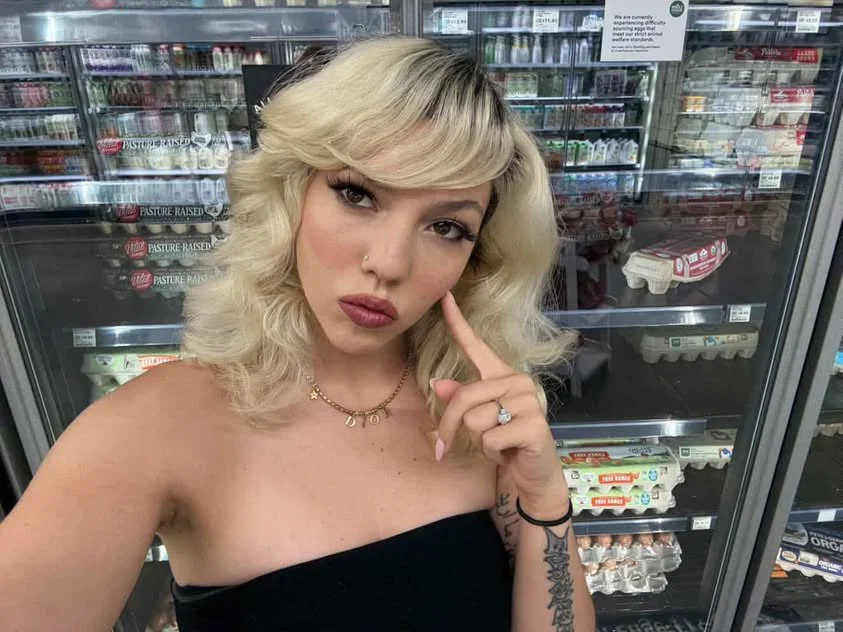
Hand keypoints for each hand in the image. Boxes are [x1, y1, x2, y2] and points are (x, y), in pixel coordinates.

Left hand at [431, 291, 568, 517]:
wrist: (533, 476)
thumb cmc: (505, 444)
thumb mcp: (478, 421)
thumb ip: (460, 400)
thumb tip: (438, 384)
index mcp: (501, 375)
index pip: (476, 345)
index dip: (457, 323)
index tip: (444, 296)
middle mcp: (517, 382)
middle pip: (464, 397)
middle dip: (449, 427)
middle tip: (446, 448)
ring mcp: (528, 401)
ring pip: (474, 419)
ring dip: (478, 442)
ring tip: (498, 445)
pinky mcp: (534, 425)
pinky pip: (490, 438)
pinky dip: (492, 453)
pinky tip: (508, 453)